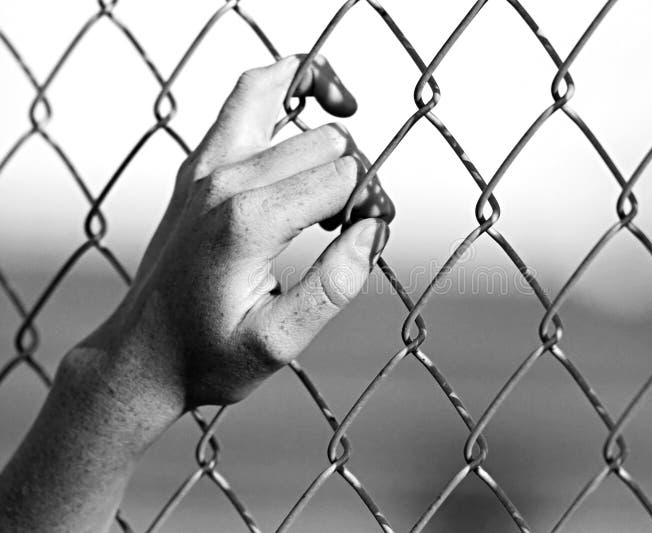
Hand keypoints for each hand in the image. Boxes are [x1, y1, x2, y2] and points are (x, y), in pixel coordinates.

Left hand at [82, 55, 391, 409]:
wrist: (143, 354)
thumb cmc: (209, 355)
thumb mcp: (280, 341)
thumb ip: (334, 285)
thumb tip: (374, 230)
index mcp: (249, 222)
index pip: (343, 177)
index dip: (371, 205)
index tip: (366, 238)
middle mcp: (224, 181)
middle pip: (326, 142)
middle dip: (355, 178)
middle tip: (351, 225)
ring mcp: (204, 166)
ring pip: (290, 104)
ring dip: (327, 136)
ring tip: (339, 178)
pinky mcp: (196, 165)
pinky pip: (245, 96)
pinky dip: (284, 90)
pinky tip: (307, 114)